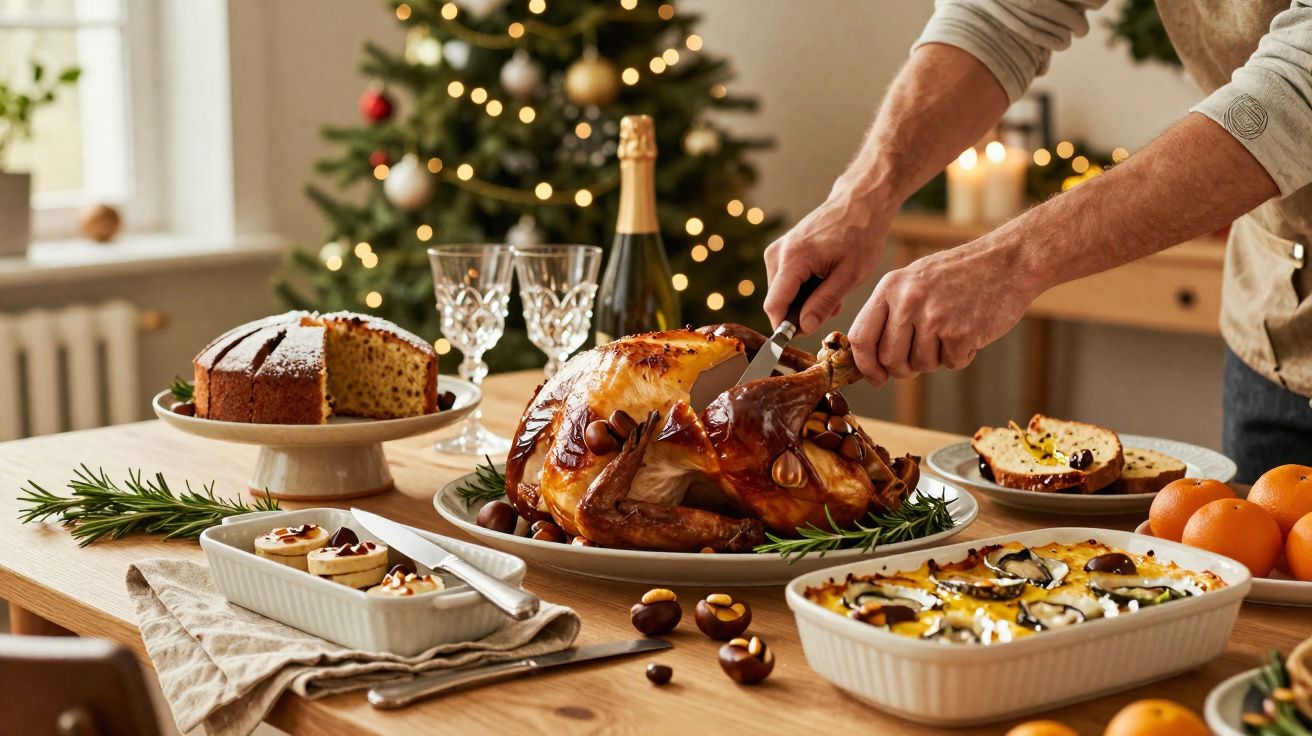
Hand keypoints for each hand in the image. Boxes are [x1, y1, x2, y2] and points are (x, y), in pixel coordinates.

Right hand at [763, 190, 890, 334]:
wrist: (859, 202)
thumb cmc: (860, 234)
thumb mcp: (850, 274)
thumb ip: (824, 302)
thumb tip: (804, 327)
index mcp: (793, 259)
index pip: (774, 306)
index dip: (784, 328)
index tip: (803, 337)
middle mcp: (777, 254)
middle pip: (777, 302)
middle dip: (801, 313)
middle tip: (833, 308)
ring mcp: (777, 251)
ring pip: (781, 293)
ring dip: (804, 301)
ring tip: (833, 291)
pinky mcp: (781, 251)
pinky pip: (785, 281)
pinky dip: (803, 288)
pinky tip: (825, 281)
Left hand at [849, 238, 1040, 384]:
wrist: (1008, 261)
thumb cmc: (960, 274)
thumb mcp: (914, 280)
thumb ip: (891, 313)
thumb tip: (870, 360)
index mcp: (890, 287)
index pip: (860, 337)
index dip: (865, 365)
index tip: (876, 376)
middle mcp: (907, 302)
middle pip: (890, 359)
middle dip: (904, 368)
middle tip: (922, 358)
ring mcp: (934, 317)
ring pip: (921, 364)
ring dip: (937, 359)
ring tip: (952, 331)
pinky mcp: (961, 333)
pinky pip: (951, 363)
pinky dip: (962, 355)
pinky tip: (971, 331)